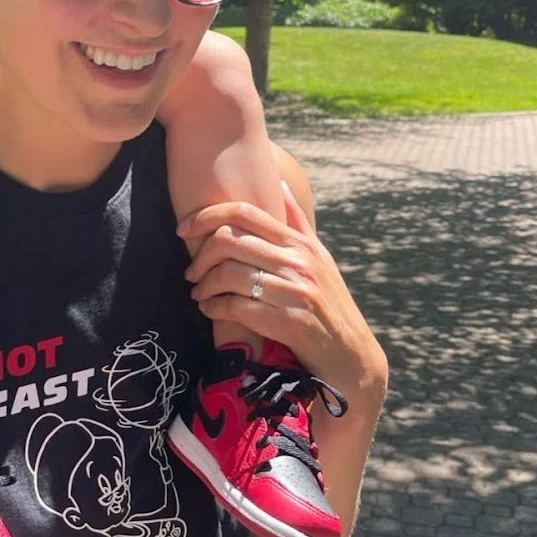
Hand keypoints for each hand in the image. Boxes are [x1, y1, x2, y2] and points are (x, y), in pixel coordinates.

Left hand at [179, 183, 384, 401]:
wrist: (351, 355)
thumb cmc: (329, 302)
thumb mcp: (319, 256)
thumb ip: (296, 220)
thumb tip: (279, 182)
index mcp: (300, 243)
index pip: (245, 212)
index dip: (207, 215)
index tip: (184, 228)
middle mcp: (298, 262)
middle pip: (230, 240)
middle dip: (200, 255)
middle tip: (191, 271)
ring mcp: (294, 291)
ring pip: (229, 274)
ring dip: (204, 284)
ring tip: (198, 292)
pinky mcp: (289, 322)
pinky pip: (237, 307)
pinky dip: (214, 308)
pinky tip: (209, 310)